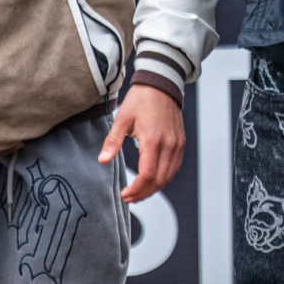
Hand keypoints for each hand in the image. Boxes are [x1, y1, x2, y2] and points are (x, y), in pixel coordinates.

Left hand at [100, 83, 185, 202]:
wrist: (161, 84)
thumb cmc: (141, 100)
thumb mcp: (122, 119)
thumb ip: (113, 141)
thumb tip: (102, 160)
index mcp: (153, 140)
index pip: (147, 175)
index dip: (136, 190)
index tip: (124, 195)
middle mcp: (169, 145)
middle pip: (159, 180)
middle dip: (144, 193)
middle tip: (129, 198)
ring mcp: (177, 144)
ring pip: (168, 176)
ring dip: (154, 188)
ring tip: (139, 193)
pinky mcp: (180, 142)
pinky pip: (174, 167)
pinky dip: (164, 178)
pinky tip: (153, 180)